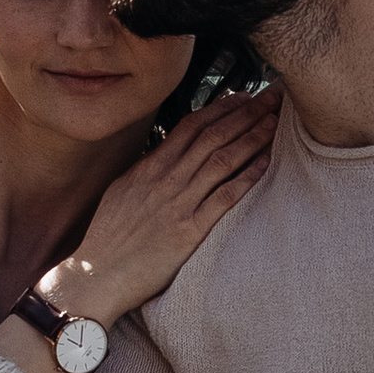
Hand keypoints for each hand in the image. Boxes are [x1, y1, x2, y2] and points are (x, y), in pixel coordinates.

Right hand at [50, 90, 277, 322]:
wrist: (97, 275)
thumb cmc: (108, 238)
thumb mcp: (123, 191)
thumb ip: (147, 170)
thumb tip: (166, 152)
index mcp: (150, 167)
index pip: (192, 126)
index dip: (222, 108)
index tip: (245, 97)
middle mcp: (166, 179)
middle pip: (213, 135)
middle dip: (247, 112)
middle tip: (273, 97)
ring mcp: (178, 204)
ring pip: (223, 160)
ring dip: (253, 137)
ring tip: (276, 122)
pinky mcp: (189, 231)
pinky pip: (224, 198)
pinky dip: (247, 177)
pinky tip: (267, 163)